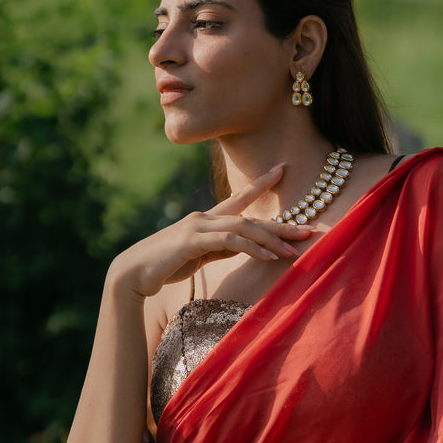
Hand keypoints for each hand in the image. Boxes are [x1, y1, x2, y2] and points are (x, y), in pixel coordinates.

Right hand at [111, 164, 313, 298]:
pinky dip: (251, 248)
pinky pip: (228, 241)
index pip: (239, 197)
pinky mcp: (191, 240)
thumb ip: (221, 248)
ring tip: (292, 252)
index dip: (261, 183)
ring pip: (242, 227)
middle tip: (309, 229)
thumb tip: (244, 247)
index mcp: (206, 220)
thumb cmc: (164, 267)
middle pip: (250, 216)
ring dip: (270, 240)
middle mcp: (203, 218)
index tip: (283, 168)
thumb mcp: (199, 257)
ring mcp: (197, 227)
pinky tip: (267, 256)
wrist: (132, 274)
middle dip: (281, 224)